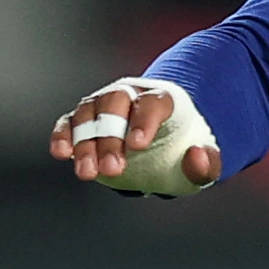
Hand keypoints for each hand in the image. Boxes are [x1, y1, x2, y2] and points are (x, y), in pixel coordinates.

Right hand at [48, 77, 220, 189]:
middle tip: (113, 170)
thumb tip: (197, 156)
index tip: (138, 145)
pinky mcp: (85, 121)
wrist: (161, 140)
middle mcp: (129, 95)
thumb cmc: (181, 148)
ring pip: (88, 113)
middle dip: (111, 137)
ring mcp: (104, 106)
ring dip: (85, 142)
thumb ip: (207, 162)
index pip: (152, 102)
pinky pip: (69, 122)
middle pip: (114, 104)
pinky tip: (61, 153)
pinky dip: (63, 135)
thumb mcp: (203, 159)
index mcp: (161, 98)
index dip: (144, 120)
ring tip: (87, 173)